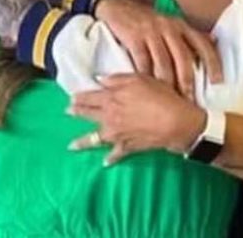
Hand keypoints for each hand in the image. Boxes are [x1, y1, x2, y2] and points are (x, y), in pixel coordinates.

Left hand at [66, 74, 206, 164]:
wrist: (175, 122)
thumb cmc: (161, 97)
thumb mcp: (140, 79)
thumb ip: (118, 79)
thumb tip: (99, 80)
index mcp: (111, 98)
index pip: (90, 97)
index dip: (80, 96)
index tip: (72, 97)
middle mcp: (109, 117)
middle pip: (88, 114)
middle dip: (76, 112)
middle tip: (68, 112)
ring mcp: (116, 134)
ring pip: (94, 139)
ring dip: (82, 142)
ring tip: (72, 146)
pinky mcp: (126, 147)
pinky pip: (115, 155)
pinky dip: (109, 159)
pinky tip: (104, 163)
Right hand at [94, 0, 223, 100]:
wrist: (117, 6)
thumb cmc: (147, 19)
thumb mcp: (171, 22)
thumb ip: (190, 35)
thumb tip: (214, 42)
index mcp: (181, 25)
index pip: (202, 44)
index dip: (213, 63)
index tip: (218, 81)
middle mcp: (169, 27)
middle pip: (183, 58)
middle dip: (187, 81)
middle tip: (189, 99)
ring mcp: (151, 32)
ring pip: (163, 63)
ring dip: (167, 84)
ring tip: (169, 100)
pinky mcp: (134, 37)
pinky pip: (142, 62)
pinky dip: (146, 78)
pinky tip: (147, 90)